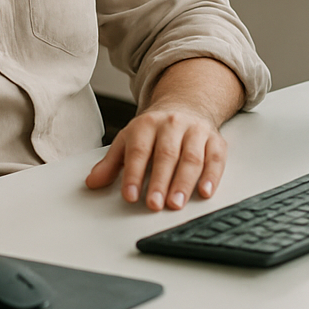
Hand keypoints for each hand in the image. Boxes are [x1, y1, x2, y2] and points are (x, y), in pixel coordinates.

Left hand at [85, 104, 227, 209]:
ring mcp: (195, 131)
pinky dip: (212, 176)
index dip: (134, 174)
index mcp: (146, 124)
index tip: (130, 195)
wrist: (185, 104)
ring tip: (176, 203)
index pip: (139, 150)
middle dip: (160, 181)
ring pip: (191, 157)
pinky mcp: (215, 140)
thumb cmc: (154, 129)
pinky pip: (215, 158)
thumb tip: (92, 182)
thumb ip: (111, 163)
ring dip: (184, 182)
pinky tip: (205, 191)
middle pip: (166, 154)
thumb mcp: (128, 140)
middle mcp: (172, 125)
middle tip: (154, 204)